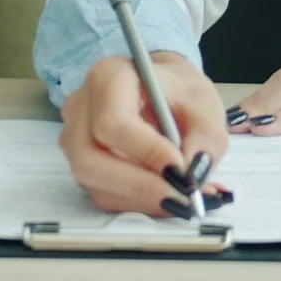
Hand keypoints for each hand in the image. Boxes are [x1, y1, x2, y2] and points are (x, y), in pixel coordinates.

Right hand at [58, 53, 230, 217]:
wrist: (161, 90)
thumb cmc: (178, 90)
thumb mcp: (205, 102)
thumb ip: (206, 137)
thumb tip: (190, 174)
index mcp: (108, 77)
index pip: (112, 121)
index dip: (145, 151)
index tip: (179, 168)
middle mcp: (81, 107)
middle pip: (90, 159)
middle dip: (139, 186)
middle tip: (182, 196)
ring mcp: (75, 138)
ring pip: (96, 183)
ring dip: (143, 199)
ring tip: (185, 196)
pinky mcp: (83, 164)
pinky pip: (103, 194)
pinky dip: (139, 203)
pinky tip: (168, 193)